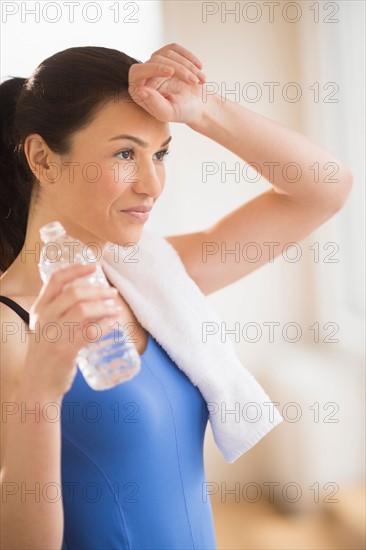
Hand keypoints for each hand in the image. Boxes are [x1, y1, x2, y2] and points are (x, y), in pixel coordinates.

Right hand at [25, 264, 121, 399]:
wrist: (38, 385)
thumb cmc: (47, 354)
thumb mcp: (45, 327)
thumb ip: (60, 311)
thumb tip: (90, 296)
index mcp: (39, 309)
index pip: (56, 280)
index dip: (76, 270)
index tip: (94, 267)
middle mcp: (45, 319)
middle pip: (75, 293)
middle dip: (98, 291)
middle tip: (112, 293)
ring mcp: (54, 335)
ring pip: (84, 310)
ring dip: (104, 307)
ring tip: (115, 309)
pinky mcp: (65, 350)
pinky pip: (91, 331)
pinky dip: (106, 325)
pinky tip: (114, 323)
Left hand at [128, 43, 206, 124]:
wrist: (198, 106)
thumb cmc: (183, 112)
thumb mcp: (168, 112)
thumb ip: (154, 104)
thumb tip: (140, 91)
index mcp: (139, 91)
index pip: (137, 72)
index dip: (153, 69)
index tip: (171, 72)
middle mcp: (145, 76)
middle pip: (157, 61)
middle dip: (179, 70)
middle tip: (194, 81)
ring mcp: (155, 65)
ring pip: (168, 54)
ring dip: (188, 66)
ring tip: (200, 79)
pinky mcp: (166, 57)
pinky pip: (174, 48)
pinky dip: (189, 57)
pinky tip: (199, 67)